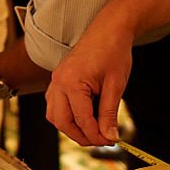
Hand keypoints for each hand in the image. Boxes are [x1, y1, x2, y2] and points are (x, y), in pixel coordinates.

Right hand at [46, 24, 132, 146]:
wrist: (109, 28)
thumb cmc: (113, 51)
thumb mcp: (115, 85)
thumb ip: (109, 113)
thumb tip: (109, 136)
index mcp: (71, 82)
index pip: (81, 119)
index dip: (97, 135)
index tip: (111, 141)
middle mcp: (58, 82)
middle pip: (62, 121)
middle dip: (81, 136)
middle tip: (102, 140)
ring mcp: (55, 80)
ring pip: (55, 115)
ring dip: (72, 127)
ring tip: (94, 131)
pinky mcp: (59, 79)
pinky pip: (56, 105)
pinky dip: (68, 115)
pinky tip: (85, 117)